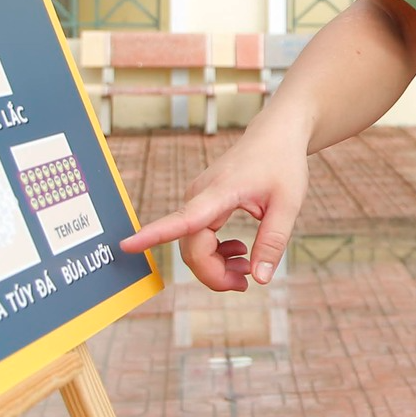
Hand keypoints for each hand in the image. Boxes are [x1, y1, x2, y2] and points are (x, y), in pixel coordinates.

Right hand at [120, 117, 309, 289]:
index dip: (155, 235)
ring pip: (193, 246)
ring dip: (215, 265)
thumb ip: (273, 242)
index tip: (127, 245)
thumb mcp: (288, 205)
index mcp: (220, 192)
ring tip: (246, 268)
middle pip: (192, 248)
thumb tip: (260, 279)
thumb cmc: (283, 164)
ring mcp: (197, 198)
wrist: (275, 135)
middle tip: (245, 282)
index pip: (184, 219)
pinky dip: (214, 252)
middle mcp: (200, 194)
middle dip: (214, 274)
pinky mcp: (201, 202)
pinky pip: (197, 237)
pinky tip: (238, 251)